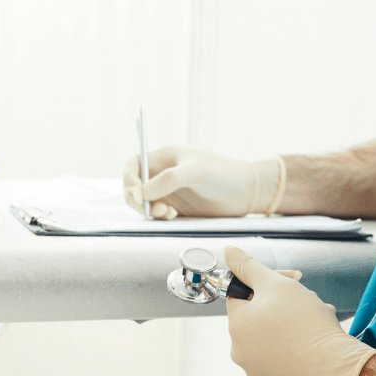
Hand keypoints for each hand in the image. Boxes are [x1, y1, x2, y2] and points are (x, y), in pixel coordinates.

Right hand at [121, 146, 279, 218]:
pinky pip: (157, 214)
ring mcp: (170, 191)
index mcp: (164, 157)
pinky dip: (159, 218)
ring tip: (165, 213)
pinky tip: (172, 216)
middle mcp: (163, 173)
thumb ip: (167, 181)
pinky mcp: (177, 208)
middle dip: (136, 198)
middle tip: (146, 209)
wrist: (246, 192)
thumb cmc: (222, 174)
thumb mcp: (194, 172)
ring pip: (144, 202)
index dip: (129, 178)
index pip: (134, 165)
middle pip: (135, 185)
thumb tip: (141, 193)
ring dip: (148, 210)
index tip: (136, 194)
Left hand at [223, 245, 375, 375]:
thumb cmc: (306, 325)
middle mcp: (241, 351)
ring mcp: (258, 370)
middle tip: (305, 298)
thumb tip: (229, 252)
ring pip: (272, 333)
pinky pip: (283, 355)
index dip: (266, 283)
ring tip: (314, 317)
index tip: (288, 281)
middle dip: (282, 301)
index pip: (241, 293)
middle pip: (258, 314)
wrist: (334, 367)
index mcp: (236, 326)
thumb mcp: (275, 283)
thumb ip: (248, 266)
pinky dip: (295, 343)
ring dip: (291, 320)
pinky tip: (313, 338)